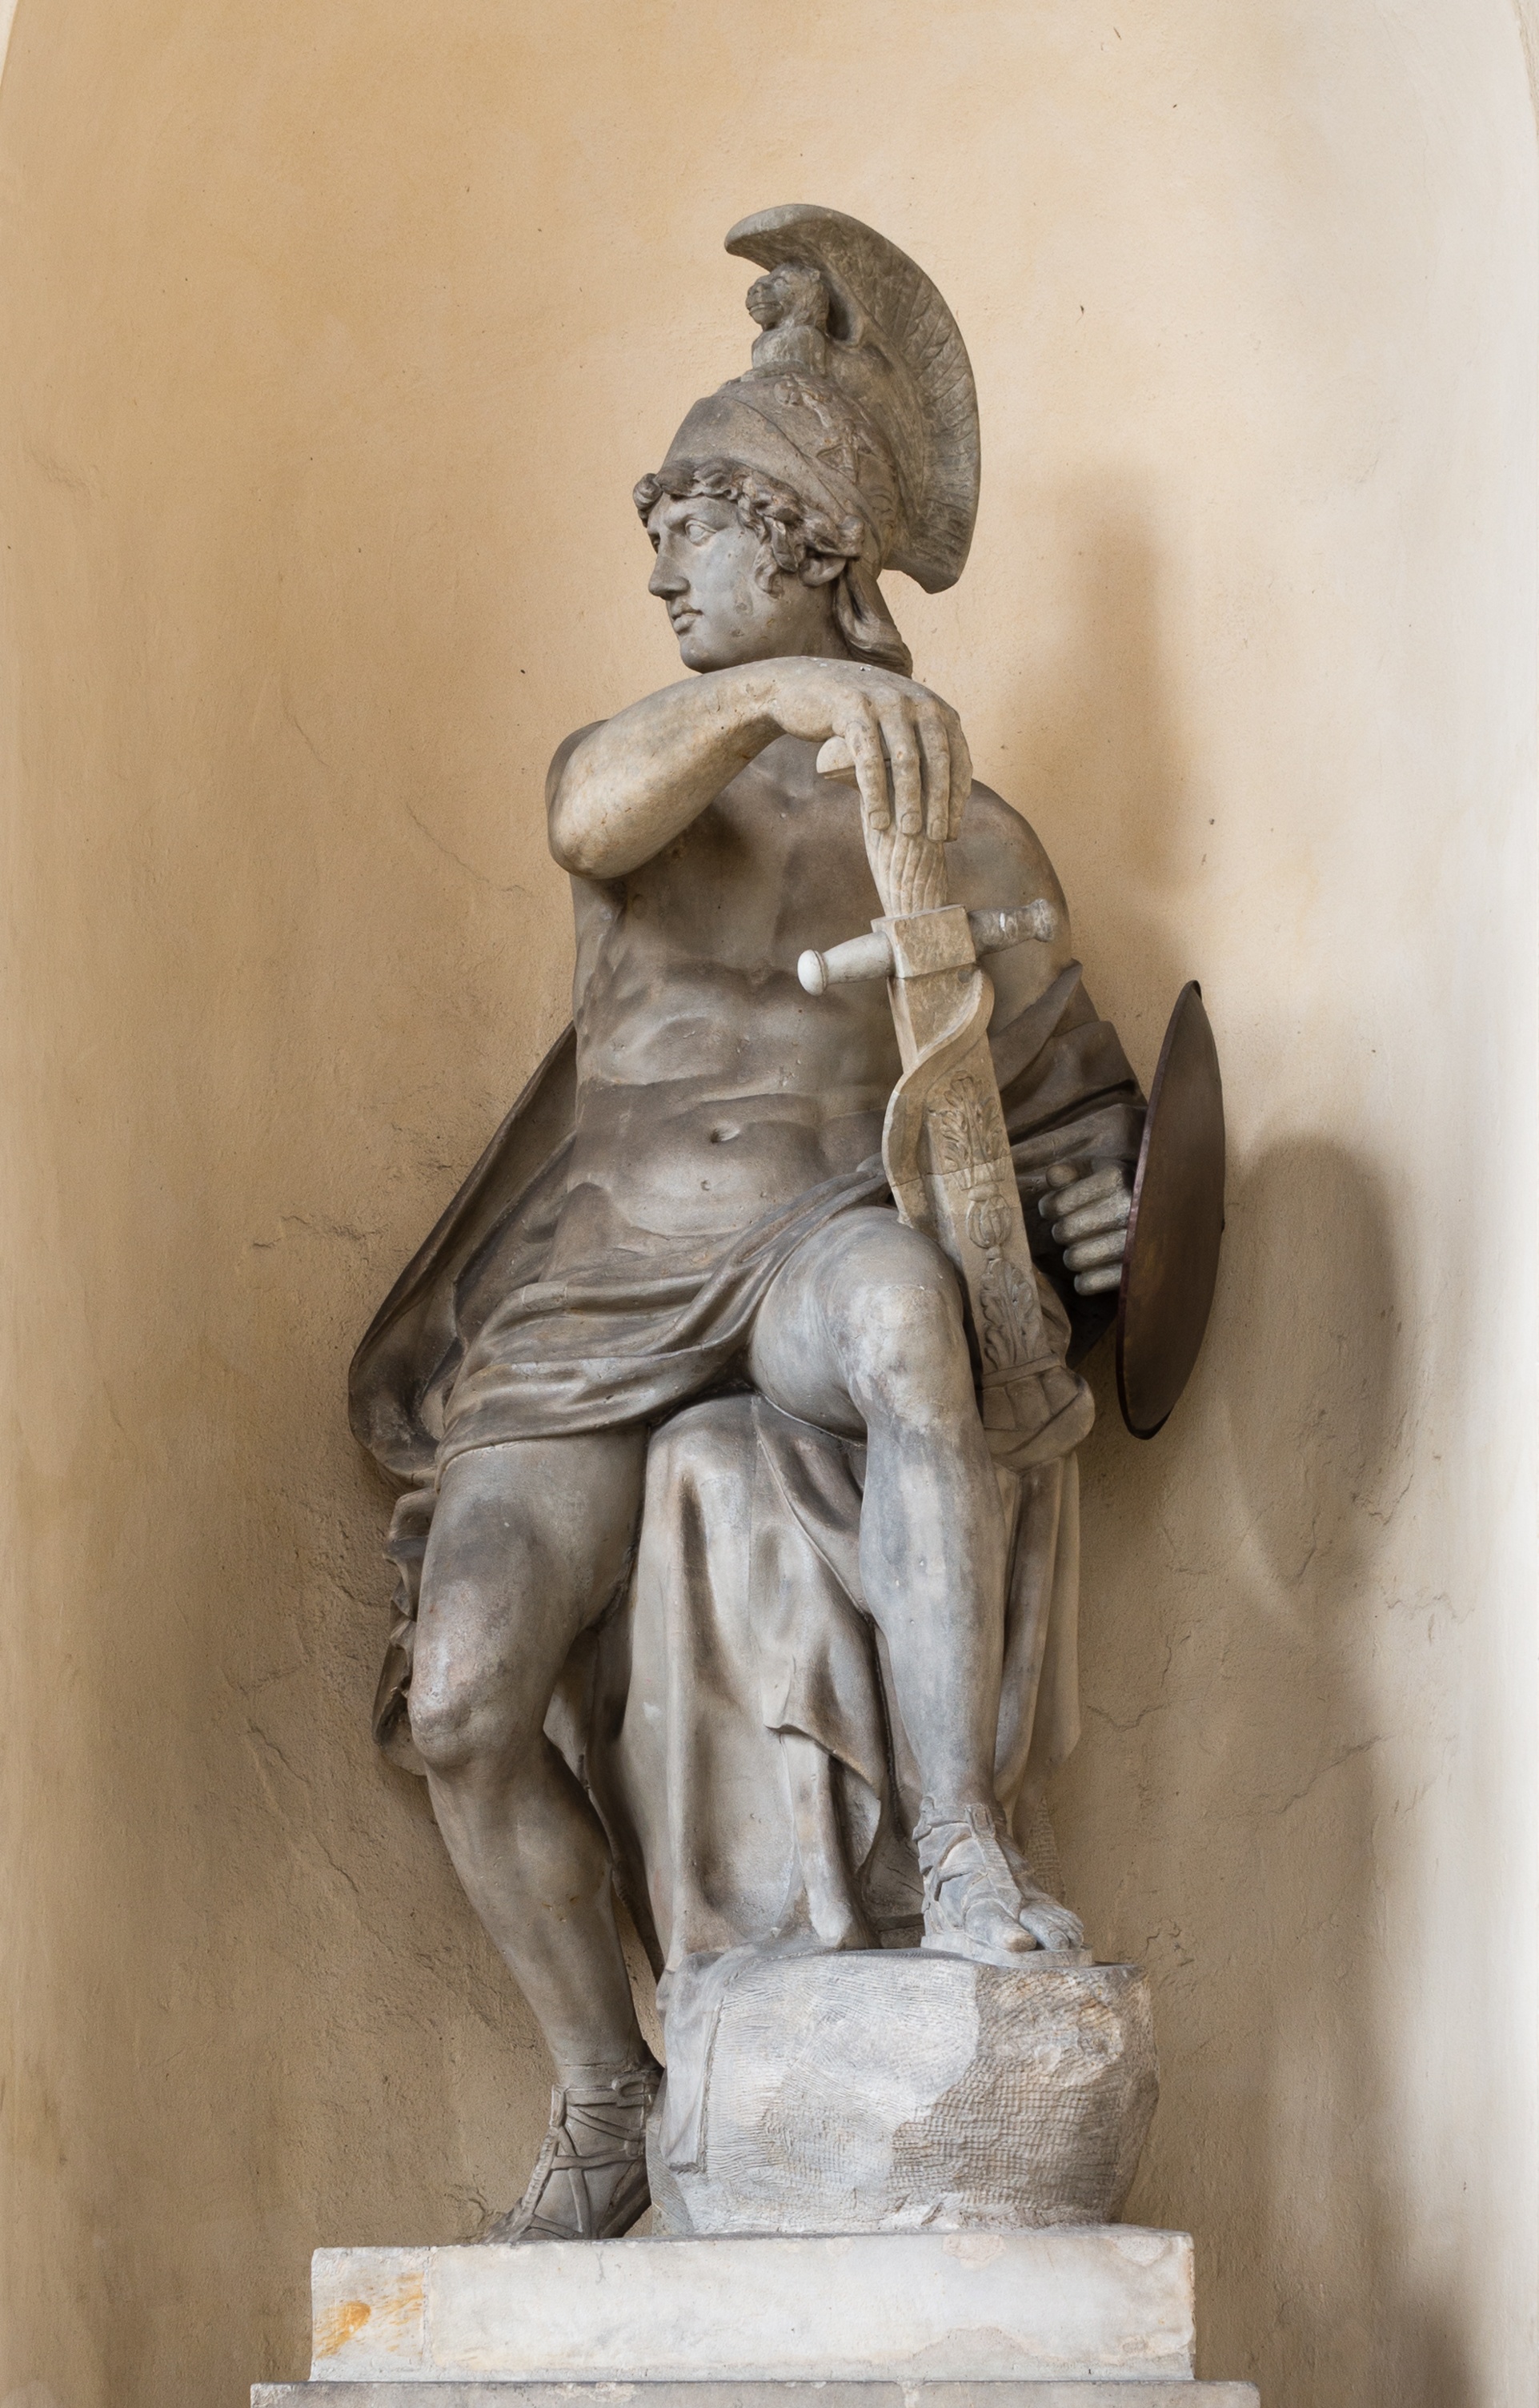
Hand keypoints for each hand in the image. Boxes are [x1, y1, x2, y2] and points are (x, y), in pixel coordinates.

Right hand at [757, 659, 972, 916]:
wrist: (801, 685)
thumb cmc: (854, 719)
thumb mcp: (894, 725)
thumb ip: (920, 748)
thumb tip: (945, 798)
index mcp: (933, 705)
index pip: (957, 755)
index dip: (958, 796)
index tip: (953, 831)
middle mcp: (915, 699)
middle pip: (937, 758)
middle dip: (939, 802)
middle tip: (937, 838)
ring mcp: (885, 701)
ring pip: (905, 759)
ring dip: (910, 800)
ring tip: (908, 834)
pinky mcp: (853, 708)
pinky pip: (869, 757)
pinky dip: (876, 792)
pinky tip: (877, 820)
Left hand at [1039, 1161, 1132, 1295]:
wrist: (1165, 1214)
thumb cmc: (1121, 1188)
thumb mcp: (1097, 1170)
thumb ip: (1070, 1170)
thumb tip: (1052, 1177)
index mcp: (1116, 1178)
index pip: (1056, 1205)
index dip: (1049, 1208)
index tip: (1056, 1209)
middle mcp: (1127, 1208)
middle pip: (1064, 1233)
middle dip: (1062, 1231)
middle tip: (1074, 1229)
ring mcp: (1133, 1241)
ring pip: (1074, 1260)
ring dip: (1073, 1255)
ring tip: (1085, 1246)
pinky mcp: (1135, 1270)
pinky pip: (1088, 1284)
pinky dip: (1085, 1279)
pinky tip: (1094, 1266)